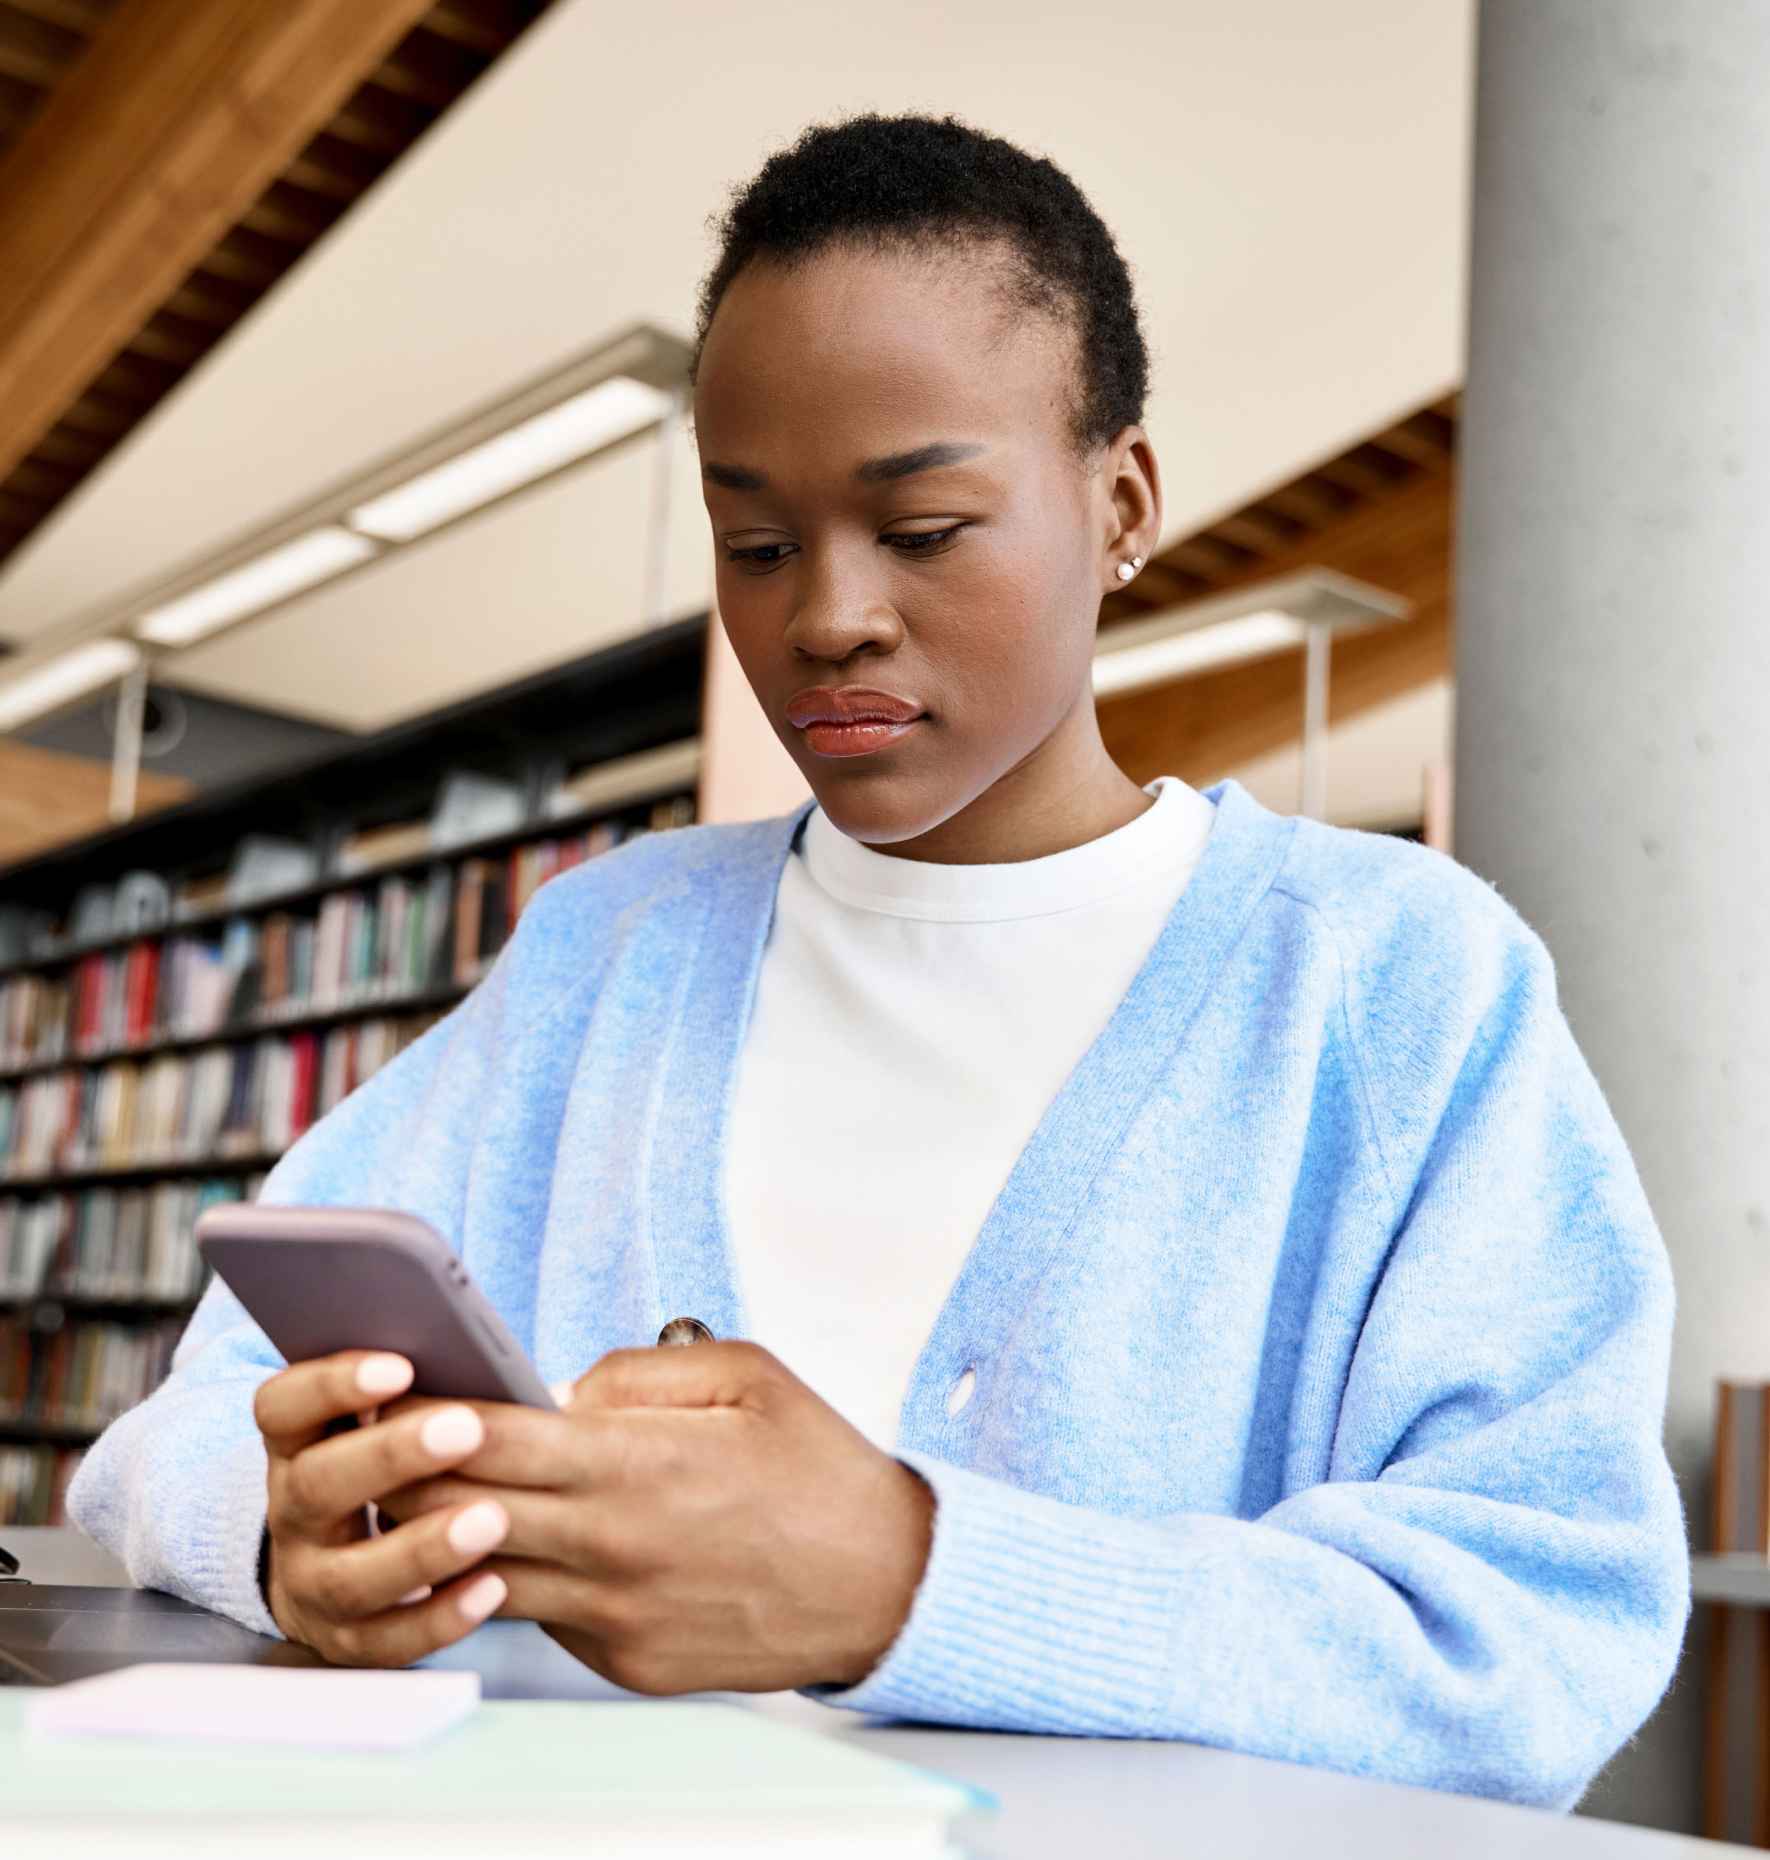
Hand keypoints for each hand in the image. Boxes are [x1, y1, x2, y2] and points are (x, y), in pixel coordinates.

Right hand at [254, 1350, 517, 1665]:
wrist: (337, 1566)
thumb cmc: (391, 1468)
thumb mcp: (385, 1424)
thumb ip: (422, 1395)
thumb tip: (500, 1369)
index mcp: (297, 1445)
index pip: (283, 1407)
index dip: (330, 1385)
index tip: (400, 1367)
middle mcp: (292, 1514)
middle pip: (316, 1484)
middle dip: (391, 1456)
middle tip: (465, 1430)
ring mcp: (311, 1583)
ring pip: (350, 1575)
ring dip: (422, 1548)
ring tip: (491, 1519)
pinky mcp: (346, 1641)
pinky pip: (388, 1640)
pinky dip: (441, 1616)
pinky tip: (493, 1587)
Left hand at [375, 1341, 934, 1694]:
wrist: (885, 1584)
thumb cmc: (820, 1470)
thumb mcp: (747, 1377)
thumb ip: (640, 1374)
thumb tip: (558, 1392)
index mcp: (638, 1466)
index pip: (492, 1440)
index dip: (428, 1414)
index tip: (391, 1391)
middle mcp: (613, 1548)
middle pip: (464, 1512)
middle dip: (413, 1472)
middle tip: (384, 1439)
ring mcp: (615, 1617)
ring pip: (485, 1578)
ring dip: (449, 1538)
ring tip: (434, 1496)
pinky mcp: (627, 1663)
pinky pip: (545, 1616)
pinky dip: (520, 1579)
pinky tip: (522, 1545)